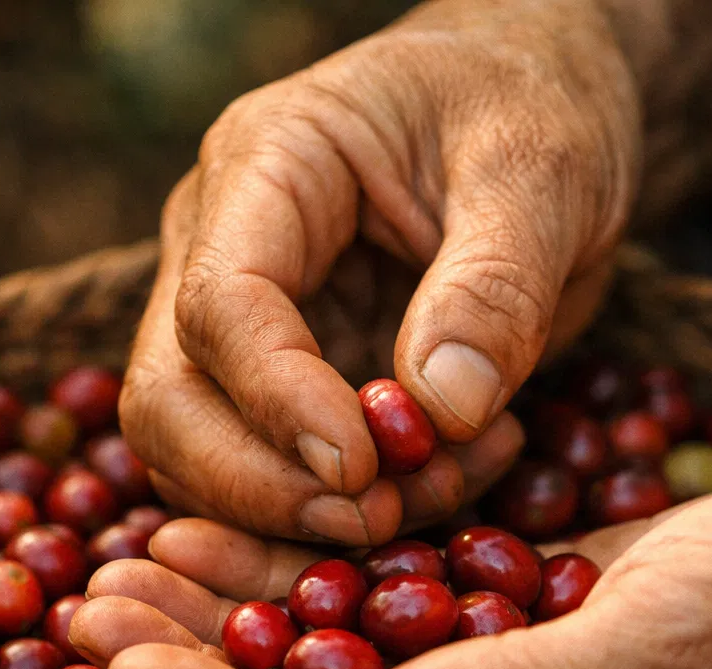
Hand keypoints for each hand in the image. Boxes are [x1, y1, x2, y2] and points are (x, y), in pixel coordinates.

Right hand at [122, 0, 639, 545]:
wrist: (538, 108)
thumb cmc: (532, 106)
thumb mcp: (541, 175)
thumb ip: (495, 285)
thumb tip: (441, 409)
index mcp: (265, 165)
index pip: (219, 304)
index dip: (278, 402)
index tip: (365, 468)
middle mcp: (220, 248)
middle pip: (169, 402)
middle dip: (263, 487)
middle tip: (383, 519)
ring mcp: (241, 329)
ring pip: (202, 462)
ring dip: (309, 515)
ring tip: (450, 481)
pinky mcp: (286, 390)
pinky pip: (277, 481)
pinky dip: (350, 513)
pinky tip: (453, 476)